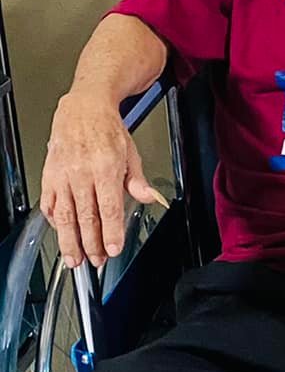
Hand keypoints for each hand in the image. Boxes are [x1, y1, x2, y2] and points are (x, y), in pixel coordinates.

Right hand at [41, 91, 165, 269]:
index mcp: (106, 168)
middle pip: (86, 217)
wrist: (83, 109)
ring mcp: (63, 176)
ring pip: (65, 215)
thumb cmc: (108, 130)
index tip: (112, 250)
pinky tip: (59, 233)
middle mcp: (82, 173)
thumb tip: (149, 198)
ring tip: (74, 260)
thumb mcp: (131, 153)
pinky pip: (49, 203)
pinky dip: (53, 221)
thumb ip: (137, 180)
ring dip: (69, 240)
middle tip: (96, 262)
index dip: (110, 232)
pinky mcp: (50, 175)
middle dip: (91, 244)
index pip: (109, 208)